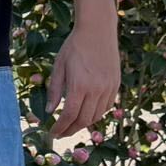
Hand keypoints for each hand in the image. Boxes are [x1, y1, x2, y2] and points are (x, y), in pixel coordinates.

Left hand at [47, 17, 120, 139]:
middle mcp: (96, 90)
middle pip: (83, 120)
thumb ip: (55, 91)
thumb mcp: (59, 67)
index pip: (69, 116)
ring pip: (97, 116)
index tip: (52, 134)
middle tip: (61, 134)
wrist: (97, 30)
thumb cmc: (74, 46)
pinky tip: (87, 114)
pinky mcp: (116, 85)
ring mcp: (109, 88)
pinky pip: (106, 107)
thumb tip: (49, 111)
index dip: (60, 128)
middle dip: (70, 130)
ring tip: (72, 125)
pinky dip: (96, 114)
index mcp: (79, 86)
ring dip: (83, 124)